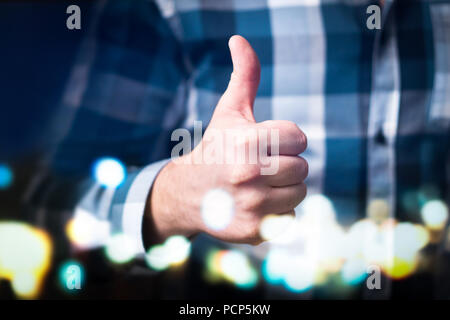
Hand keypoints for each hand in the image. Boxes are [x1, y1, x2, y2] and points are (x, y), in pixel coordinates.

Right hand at [145, 35, 307, 244]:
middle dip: (284, 164)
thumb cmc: (214, 149)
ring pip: (299, 192)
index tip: (263, 144)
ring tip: (256, 185)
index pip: (300, 138)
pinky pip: (289, 217)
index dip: (284, 139)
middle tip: (257, 166)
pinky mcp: (255, 231)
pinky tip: (253, 206)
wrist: (187, 194)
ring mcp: (253, 206)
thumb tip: (239, 39)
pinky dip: (276, 212)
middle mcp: (251, 175)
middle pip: (303, 166)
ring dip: (283, 188)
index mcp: (248, 142)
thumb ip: (244, 76)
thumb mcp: (229, 112)